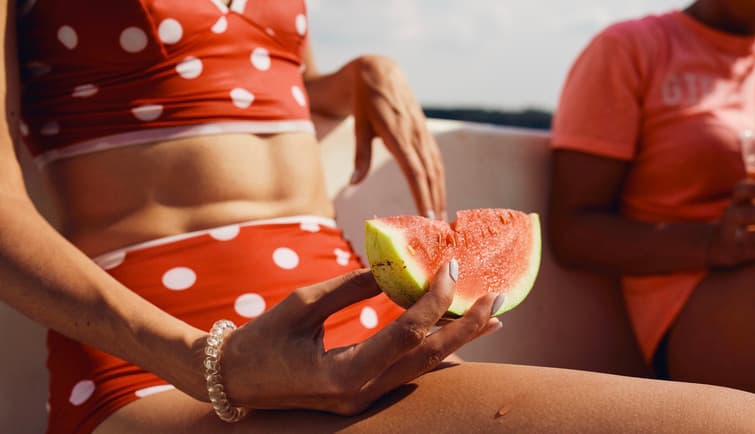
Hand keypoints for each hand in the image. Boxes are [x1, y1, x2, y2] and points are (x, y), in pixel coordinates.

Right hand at [216, 265, 500, 414]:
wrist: (233, 381)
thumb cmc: (260, 339)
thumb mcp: (303, 304)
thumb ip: (352, 286)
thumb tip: (394, 265)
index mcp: (342, 374)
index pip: (406, 333)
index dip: (435, 299)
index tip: (451, 266)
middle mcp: (359, 394)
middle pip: (427, 359)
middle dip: (466, 327)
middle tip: (497, 297)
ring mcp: (363, 400)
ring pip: (423, 369)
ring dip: (458, 341)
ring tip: (490, 316)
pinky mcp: (362, 396)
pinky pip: (407, 372)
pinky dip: (433, 351)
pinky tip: (454, 336)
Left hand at [349, 55, 446, 218]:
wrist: (380, 71)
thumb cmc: (365, 102)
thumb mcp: (359, 126)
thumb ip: (360, 155)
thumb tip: (354, 182)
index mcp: (399, 134)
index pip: (415, 171)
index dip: (422, 195)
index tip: (426, 217)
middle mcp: (416, 135)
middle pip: (430, 175)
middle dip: (434, 202)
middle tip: (437, 229)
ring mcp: (423, 134)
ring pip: (437, 169)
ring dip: (440, 194)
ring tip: (440, 218)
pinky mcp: (425, 134)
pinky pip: (436, 161)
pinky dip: (439, 181)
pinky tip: (439, 196)